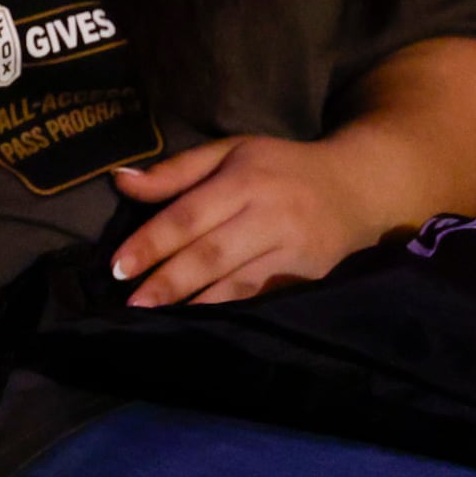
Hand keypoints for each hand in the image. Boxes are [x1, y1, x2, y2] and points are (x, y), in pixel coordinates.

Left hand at [108, 135, 387, 306]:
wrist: (357, 187)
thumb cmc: (279, 167)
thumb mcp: (230, 152)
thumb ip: (176, 171)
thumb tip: (119, 182)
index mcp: (245, 179)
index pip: (190, 215)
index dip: (152, 242)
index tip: (118, 267)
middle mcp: (270, 216)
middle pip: (212, 254)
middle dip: (168, 281)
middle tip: (132, 303)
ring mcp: (293, 250)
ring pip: (238, 283)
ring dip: (196, 304)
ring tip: (158, 320)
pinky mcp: (308, 276)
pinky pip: (263, 298)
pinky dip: (231, 312)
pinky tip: (203, 325)